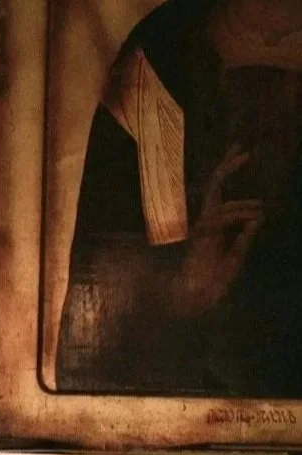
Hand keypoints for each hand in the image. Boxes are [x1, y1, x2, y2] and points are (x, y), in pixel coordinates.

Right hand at [172, 144, 263, 316]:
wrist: (200, 295)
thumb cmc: (215, 279)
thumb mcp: (238, 255)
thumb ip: (245, 237)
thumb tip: (258, 219)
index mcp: (213, 223)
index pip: (220, 191)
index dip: (229, 171)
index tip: (243, 154)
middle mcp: (206, 220)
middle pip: (215, 185)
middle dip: (228, 167)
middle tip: (244, 153)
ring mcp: (203, 226)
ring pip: (224, 202)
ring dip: (247, 205)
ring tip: (262, 209)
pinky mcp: (203, 233)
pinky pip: (223, 217)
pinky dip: (241, 214)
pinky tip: (255, 217)